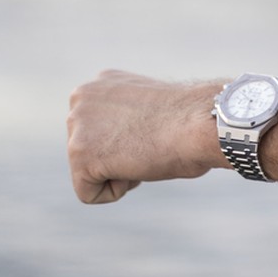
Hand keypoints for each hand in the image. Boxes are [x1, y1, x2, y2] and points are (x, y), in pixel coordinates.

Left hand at [67, 70, 222, 203]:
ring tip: (145, 150)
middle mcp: (82, 97)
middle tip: (150, 141)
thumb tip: (123, 139)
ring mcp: (77, 124)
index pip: (100, 132)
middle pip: (90, 151)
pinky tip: (137, 166)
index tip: (153, 130)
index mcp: (101, 83)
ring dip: (121, 170)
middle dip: (120, 156)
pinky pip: (90, 193)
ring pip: (90, 172)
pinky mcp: (79, 153)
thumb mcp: (148, 110)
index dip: (131, 141)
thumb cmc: (191, 119)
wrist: (200, 122)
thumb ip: (125, 118)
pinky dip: (117, 190)